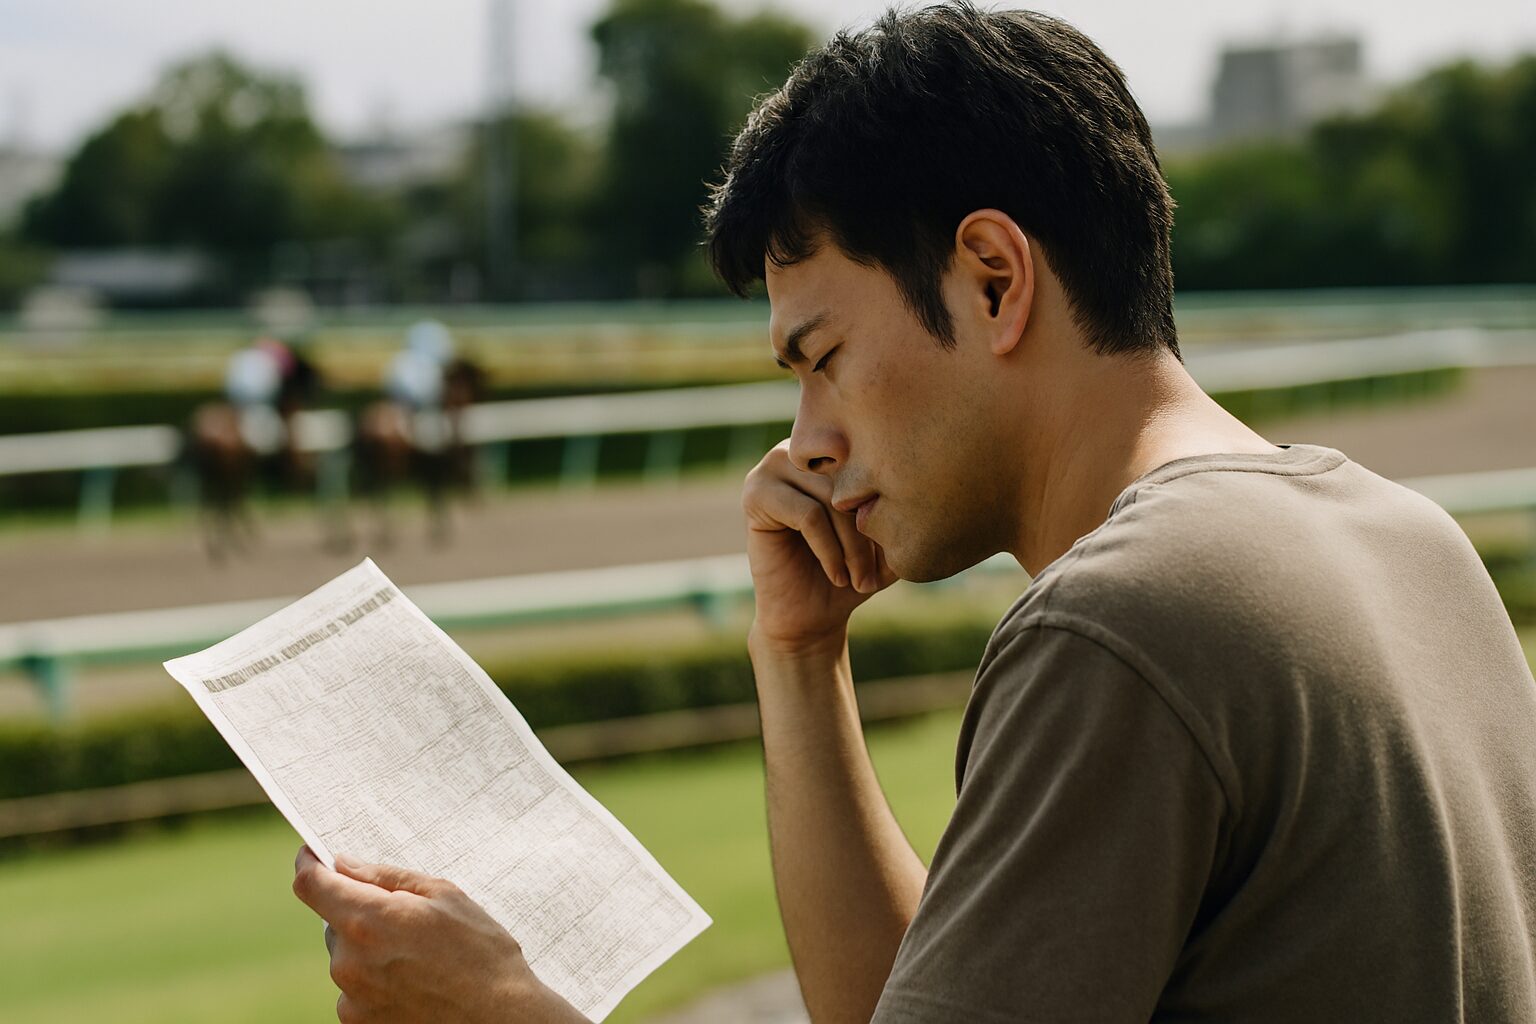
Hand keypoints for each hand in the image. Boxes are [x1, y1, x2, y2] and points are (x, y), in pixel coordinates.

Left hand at [292, 845, 589, 1023]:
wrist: (500, 1018)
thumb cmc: (481, 953)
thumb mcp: (444, 896)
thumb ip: (386, 877)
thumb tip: (345, 864)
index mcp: (369, 921)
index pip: (311, 885)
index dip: (310, 864)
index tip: (313, 856)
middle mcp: (350, 962)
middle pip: (334, 922)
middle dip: (361, 914)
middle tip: (406, 921)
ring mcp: (351, 998)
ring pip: (347, 957)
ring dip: (369, 950)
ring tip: (419, 959)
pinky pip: (355, 990)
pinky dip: (375, 981)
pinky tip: (413, 983)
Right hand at [741, 440, 898, 650]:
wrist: (810, 616)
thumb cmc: (852, 573)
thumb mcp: (889, 540)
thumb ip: (905, 508)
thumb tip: (926, 481)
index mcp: (832, 451)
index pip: (873, 465)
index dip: (887, 509)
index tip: (895, 552)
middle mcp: (801, 451)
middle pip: (850, 482)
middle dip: (867, 532)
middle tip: (874, 576)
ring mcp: (773, 467)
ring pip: (831, 499)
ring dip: (851, 546)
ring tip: (859, 579)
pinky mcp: (755, 494)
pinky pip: (807, 515)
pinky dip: (828, 550)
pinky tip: (837, 576)